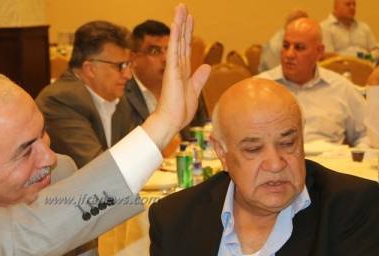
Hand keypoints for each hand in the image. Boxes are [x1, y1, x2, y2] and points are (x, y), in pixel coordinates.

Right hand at [142, 4, 210, 150]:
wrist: (171, 121)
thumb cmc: (180, 111)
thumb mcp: (195, 92)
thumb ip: (199, 78)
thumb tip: (206, 67)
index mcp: (183, 71)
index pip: (186, 48)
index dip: (188, 33)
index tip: (190, 20)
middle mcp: (178, 66)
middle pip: (181, 40)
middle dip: (183, 23)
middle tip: (183, 7)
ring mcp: (174, 67)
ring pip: (177, 40)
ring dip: (178, 23)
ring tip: (180, 7)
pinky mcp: (172, 70)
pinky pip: (174, 48)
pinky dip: (175, 35)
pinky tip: (176, 23)